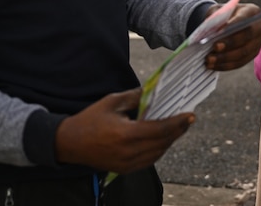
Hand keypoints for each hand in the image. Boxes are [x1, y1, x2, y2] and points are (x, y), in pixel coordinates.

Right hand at [54, 88, 193, 173]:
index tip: (191, 115)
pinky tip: (162, 139)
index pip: (160, 130)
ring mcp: (127, 164)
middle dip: (178, 131)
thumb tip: (154, 91)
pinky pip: (149, 160)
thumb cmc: (90, 119)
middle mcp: (129, 152)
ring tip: (178, 127)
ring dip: (170, 140)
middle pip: (162, 143)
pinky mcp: (124, 169)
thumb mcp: (112, 102)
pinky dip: (159, 149)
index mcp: (126, 134)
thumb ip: (135, 97)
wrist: (70, 143)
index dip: (178, 123)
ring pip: (158, 153)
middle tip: (189, 119)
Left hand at [205, 2, 260, 70]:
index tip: (218, 33)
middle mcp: (259, 27)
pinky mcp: (252, 55)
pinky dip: (225, 65)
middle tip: (214, 47)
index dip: (232, 26)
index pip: (244, 19)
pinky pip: (240, 62)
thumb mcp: (217, 11)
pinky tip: (213, 65)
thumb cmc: (221, 15)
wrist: (227, 22)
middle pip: (247, 36)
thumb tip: (213, 32)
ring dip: (225, 58)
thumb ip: (216, 18)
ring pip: (243, 53)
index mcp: (252, 11)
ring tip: (209, 59)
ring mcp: (258, 42)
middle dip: (229, 43)